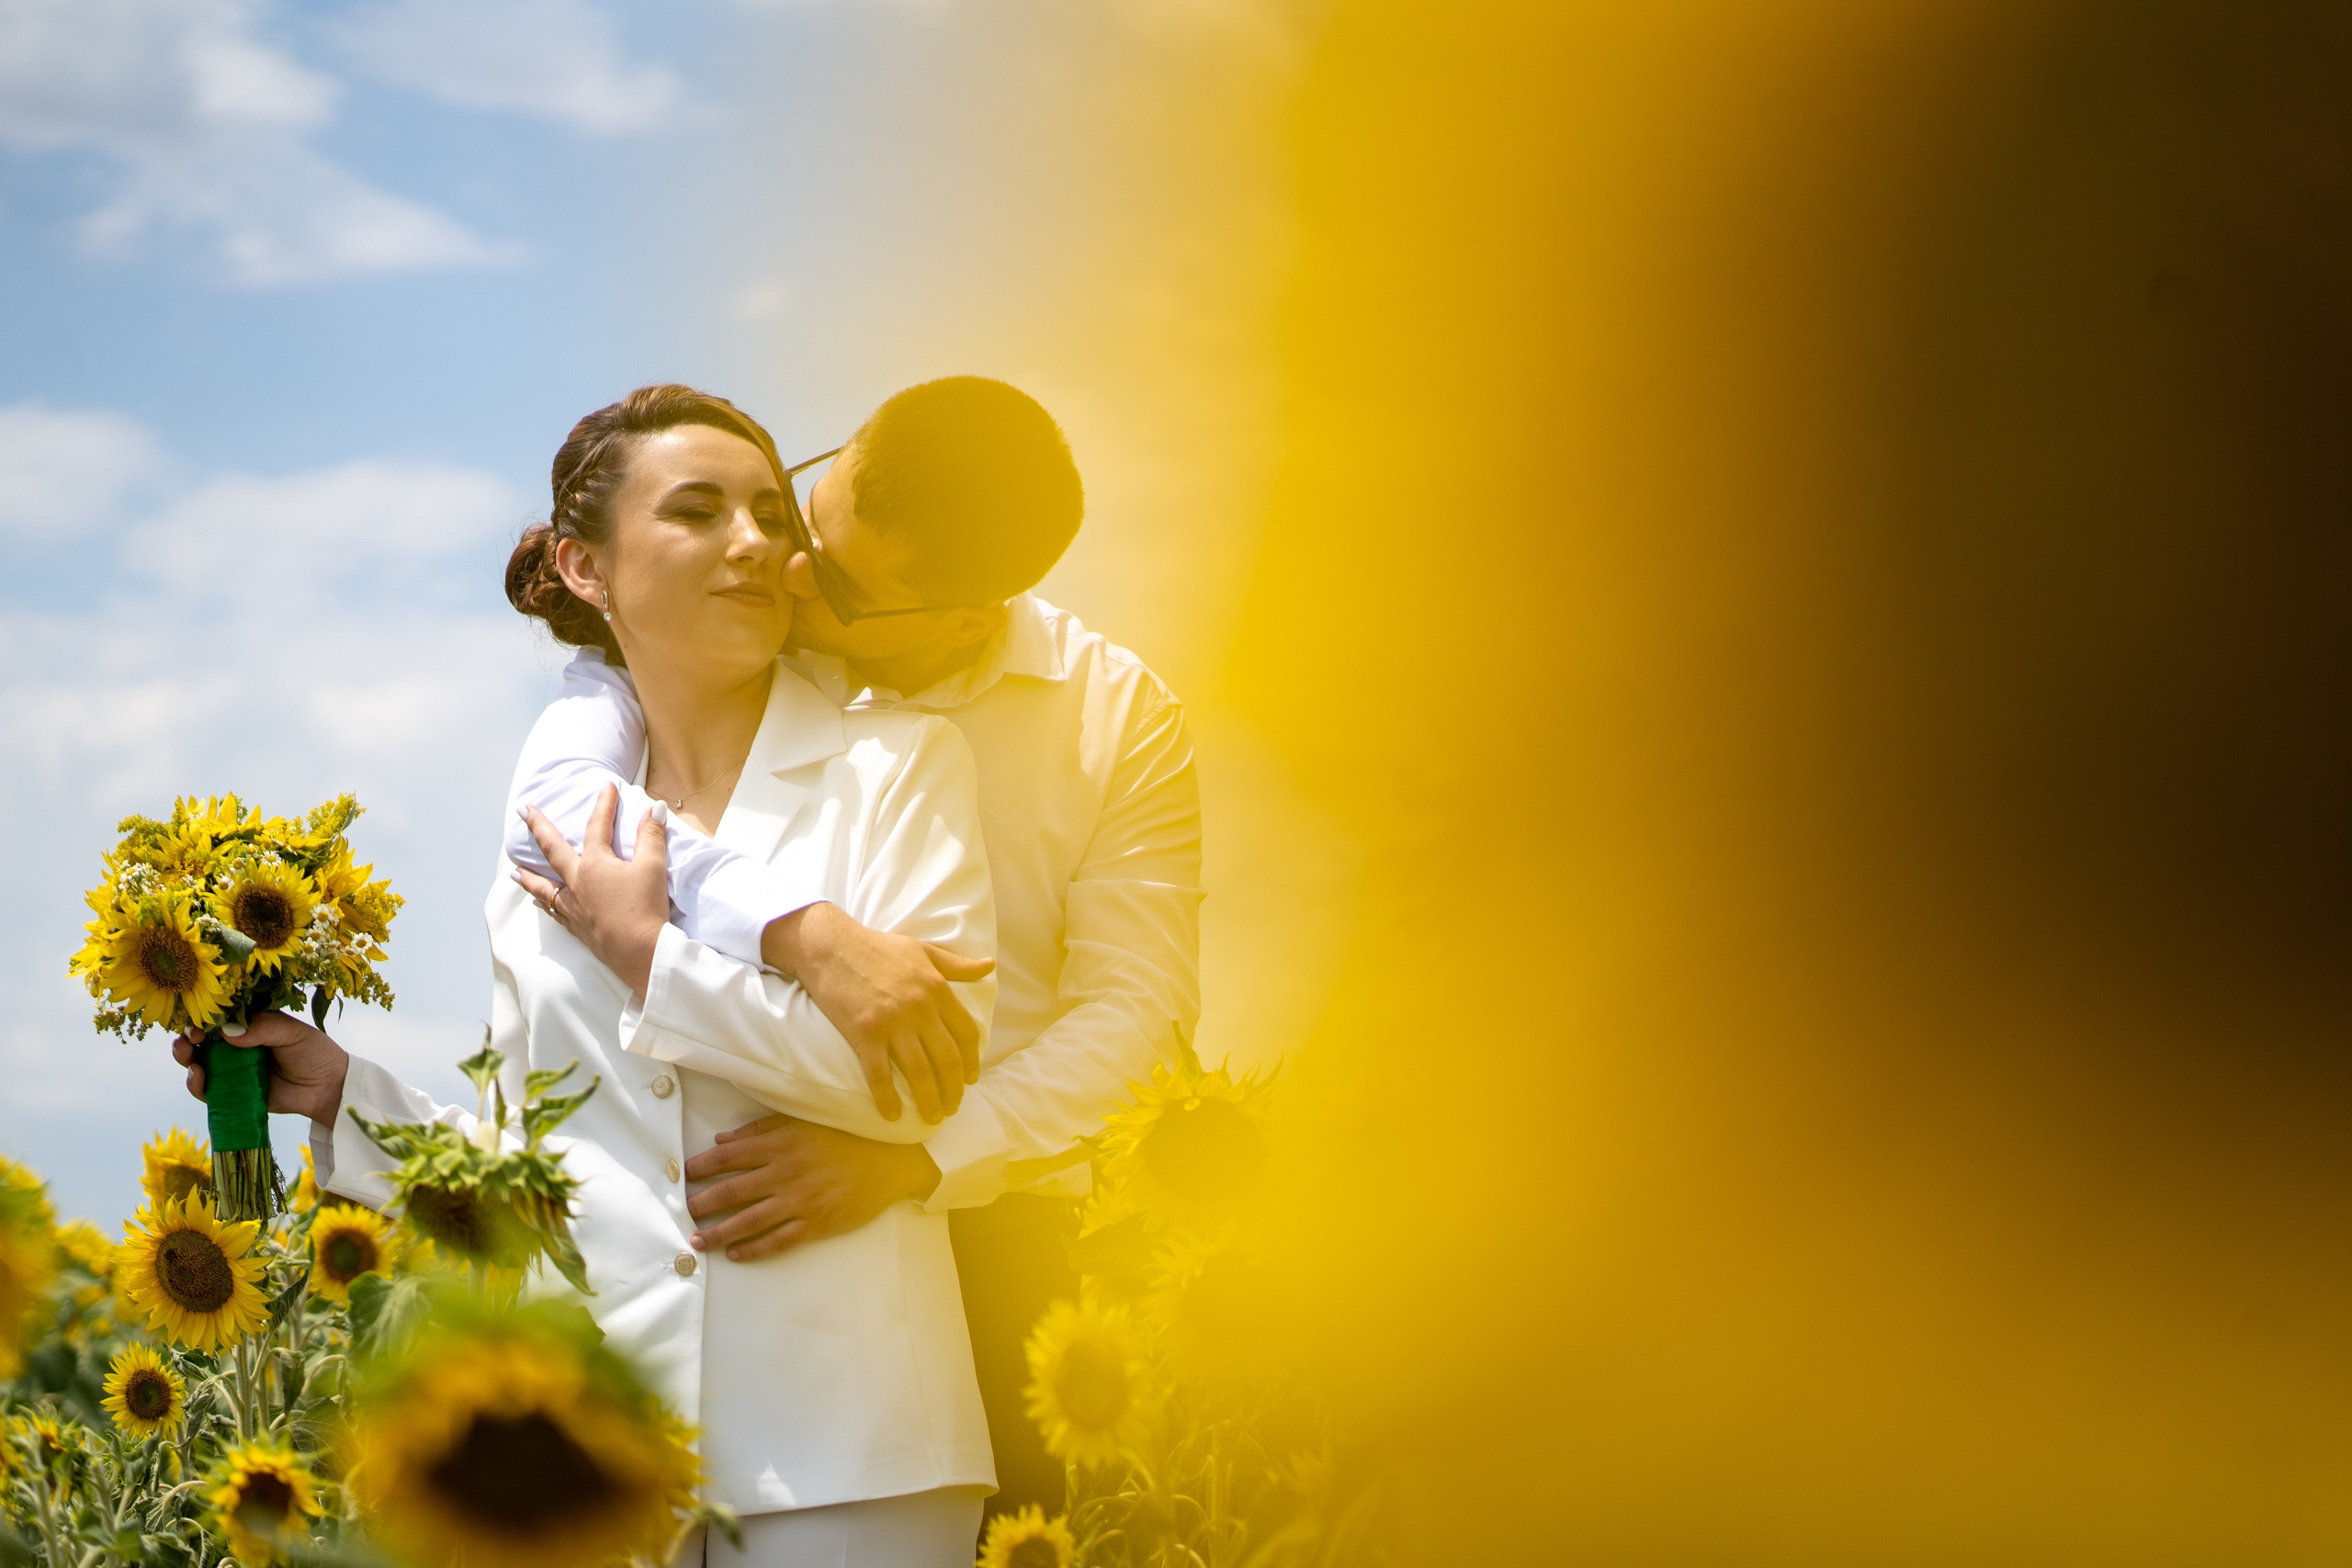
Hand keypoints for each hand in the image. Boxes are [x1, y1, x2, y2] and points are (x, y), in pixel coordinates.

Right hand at [172, 1012, 349, 1131]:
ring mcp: (232, 1070)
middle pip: (200, 1041)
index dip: (203, 1018)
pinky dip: (196, 1084)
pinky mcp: (232, 1093)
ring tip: (188, 1057)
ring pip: (197, 1063)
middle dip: (187, 1039)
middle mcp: (235, 1046)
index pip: (218, 1018)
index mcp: (249, 1025)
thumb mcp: (292, 1033)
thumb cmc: (314, 1053)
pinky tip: (198, 1076)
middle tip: (187, 1040)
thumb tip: (228, 1032)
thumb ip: (264, 1028)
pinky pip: (207, 1090)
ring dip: (185, 1059)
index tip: (198, 1022)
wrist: (328, 1087)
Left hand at [514, 785, 670, 995]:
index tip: (607, 787)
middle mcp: (576, 882)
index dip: (604, 805)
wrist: (639, 952)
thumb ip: (651, 836)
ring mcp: (573, 906)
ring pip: (542, 886)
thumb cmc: (646, 908)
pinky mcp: (576, 927)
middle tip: (522, 810)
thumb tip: (654, 808)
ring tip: (513, 870)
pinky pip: (553, 911)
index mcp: (594, 864)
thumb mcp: (653, 867)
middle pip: (552, 850)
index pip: (597, 827)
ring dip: (527, 876)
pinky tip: (538, 903)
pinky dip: (543, 903)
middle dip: (537, 827)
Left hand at [684, 1113, 940, 1260]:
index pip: (730, 1156)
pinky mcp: (816, 1223)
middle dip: (703, 1203)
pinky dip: (754, 1249)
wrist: (891, 1160)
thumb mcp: (804, 1122)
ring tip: (697, 1241)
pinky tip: (735, 1254)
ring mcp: (801, 1200)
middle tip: (682, 1212)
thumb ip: (762, 1128)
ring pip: (750, 1220)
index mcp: (781, 1143)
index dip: (703, 1166)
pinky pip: (778, 1240)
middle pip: (733, 1191)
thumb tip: (721, 1140)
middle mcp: (786, 1172)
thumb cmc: (846, 1138)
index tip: (684, 1174)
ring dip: (719, 1232)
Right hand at [762, 901, 993, 1124]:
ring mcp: (892, 1023)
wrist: (831, 945)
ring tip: (933, 1117)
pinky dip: (887, 1099)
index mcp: (937, 989)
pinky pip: (879, 1075)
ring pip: (919, 1072)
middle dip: (954, 1089)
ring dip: (929, 1100)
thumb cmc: (877, 946)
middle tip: (953, 1107)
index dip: (972, 1060)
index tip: (971, 1079)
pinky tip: (893, 1115)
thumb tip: (989, 965)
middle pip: (947, 1059)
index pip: (967, 1033)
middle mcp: (919, 1009)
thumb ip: (957, 965)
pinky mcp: (864, 1034)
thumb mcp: (923, 950)